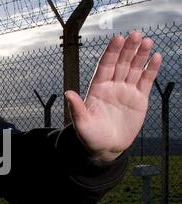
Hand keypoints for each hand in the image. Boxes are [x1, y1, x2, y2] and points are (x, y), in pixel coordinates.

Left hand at [65, 31, 161, 161]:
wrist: (106, 148)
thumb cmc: (90, 137)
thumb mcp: (82, 124)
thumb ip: (76, 108)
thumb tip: (68, 93)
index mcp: (97, 89)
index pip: (105, 66)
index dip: (111, 53)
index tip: (117, 39)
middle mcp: (112, 87)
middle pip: (121, 63)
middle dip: (128, 49)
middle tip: (136, 35)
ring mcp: (126, 91)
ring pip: (134, 69)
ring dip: (140, 55)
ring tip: (147, 41)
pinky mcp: (139, 99)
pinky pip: (146, 81)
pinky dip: (151, 69)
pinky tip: (155, 57)